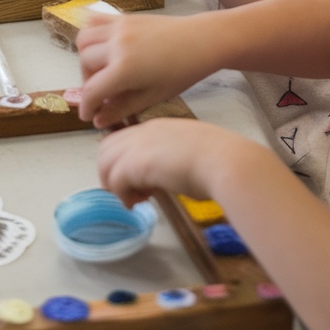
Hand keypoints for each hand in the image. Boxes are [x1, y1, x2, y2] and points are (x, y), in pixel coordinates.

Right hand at [77, 11, 208, 126]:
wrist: (202, 41)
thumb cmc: (182, 72)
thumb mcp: (152, 97)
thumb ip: (121, 108)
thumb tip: (97, 120)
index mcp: (124, 69)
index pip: (91, 91)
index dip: (86, 107)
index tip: (88, 115)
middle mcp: (116, 45)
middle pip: (84, 64)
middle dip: (89, 82)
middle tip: (103, 92)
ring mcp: (118, 27)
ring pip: (83, 40)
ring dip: (86, 57)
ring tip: (102, 69)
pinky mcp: (123, 17)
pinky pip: (94, 19)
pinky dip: (91, 32)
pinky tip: (102, 46)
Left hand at [98, 117, 230, 207]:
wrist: (226, 162)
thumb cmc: (218, 161)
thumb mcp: (190, 152)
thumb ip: (171, 158)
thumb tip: (166, 175)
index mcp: (157, 127)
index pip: (124, 140)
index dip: (125, 162)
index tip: (140, 181)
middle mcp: (144, 132)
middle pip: (107, 148)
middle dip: (112, 172)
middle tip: (132, 192)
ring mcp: (138, 145)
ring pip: (104, 163)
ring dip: (114, 185)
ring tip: (134, 199)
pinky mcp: (135, 164)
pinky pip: (114, 180)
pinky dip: (122, 195)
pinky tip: (138, 202)